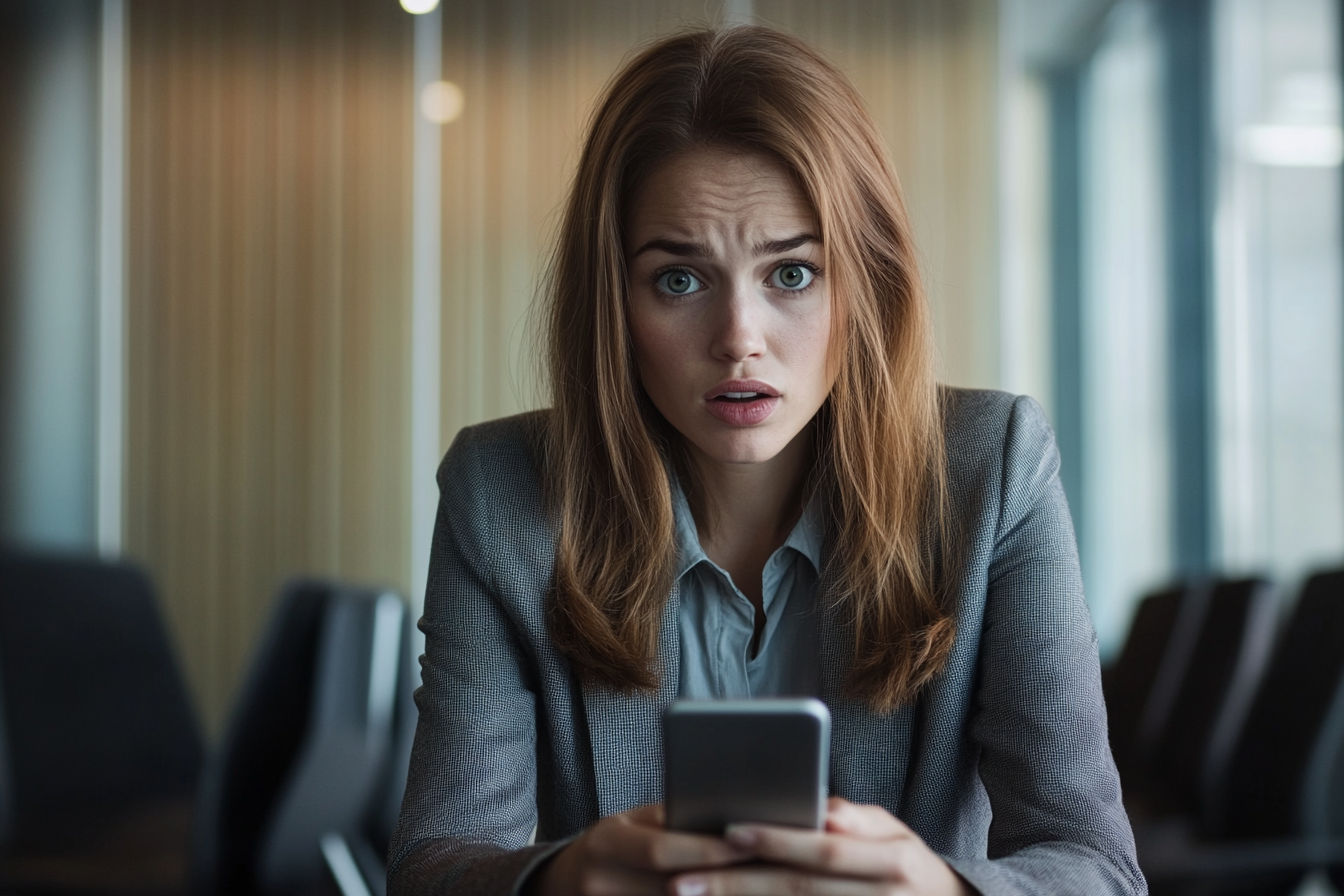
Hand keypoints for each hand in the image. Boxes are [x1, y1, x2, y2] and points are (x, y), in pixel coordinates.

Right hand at [530, 803, 751, 894]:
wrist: (560, 885)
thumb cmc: (609, 847)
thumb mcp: (629, 824)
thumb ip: (667, 822)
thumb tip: (721, 814)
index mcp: (606, 843)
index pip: (660, 850)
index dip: (707, 850)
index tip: (749, 844)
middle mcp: (601, 882)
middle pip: (671, 889)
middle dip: (721, 881)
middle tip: (766, 872)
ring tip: (756, 888)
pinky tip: (723, 895)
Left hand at [667, 797, 974, 895]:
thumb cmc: (911, 867)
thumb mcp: (898, 835)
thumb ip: (859, 821)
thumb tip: (823, 810)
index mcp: (893, 860)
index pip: (824, 848)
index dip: (777, 839)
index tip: (727, 830)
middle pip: (799, 890)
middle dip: (738, 885)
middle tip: (683, 882)